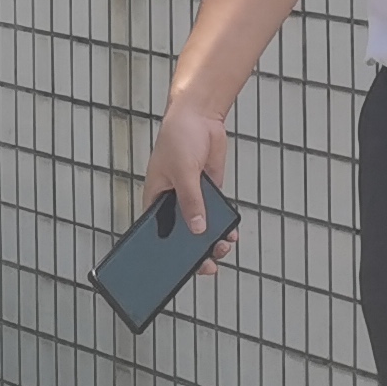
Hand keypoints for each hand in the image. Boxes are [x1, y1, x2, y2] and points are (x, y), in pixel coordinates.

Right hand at [136, 100, 237, 264]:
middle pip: (182, 236)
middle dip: (194, 252)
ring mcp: (192, 198)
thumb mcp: (183, 171)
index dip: (165, 253)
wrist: (200, 116)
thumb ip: (191, 201)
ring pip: (201, 228)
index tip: (177, 269)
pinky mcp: (209, 192)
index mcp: (155, 200)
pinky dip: (224, 226)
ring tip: (223, 247)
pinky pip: (217, 216)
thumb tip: (199, 229)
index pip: (157, 234)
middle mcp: (172, 202)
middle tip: (208, 265)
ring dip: (212, 240)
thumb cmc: (178, 137)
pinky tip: (231, 233)